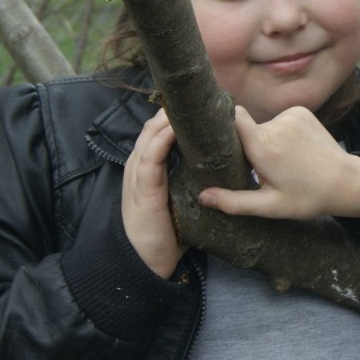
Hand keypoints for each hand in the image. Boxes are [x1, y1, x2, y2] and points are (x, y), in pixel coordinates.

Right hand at [122, 109, 184, 278]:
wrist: (145, 260)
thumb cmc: (166, 233)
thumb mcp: (180, 201)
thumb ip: (193, 182)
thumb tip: (221, 170)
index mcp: (149, 166)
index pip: (160, 132)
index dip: (176, 118)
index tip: (201, 107)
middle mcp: (141, 164)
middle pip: (154, 126)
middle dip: (173, 111)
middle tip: (199, 98)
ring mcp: (138, 173)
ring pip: (149, 134)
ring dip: (167, 118)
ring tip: (187, 104)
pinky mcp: (141, 186)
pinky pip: (150, 156)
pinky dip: (161, 139)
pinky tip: (175, 129)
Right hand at [197, 106, 359, 219]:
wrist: (348, 182)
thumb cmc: (308, 198)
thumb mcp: (271, 206)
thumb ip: (235, 202)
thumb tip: (203, 197)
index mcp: (264, 148)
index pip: (233, 118)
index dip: (220, 121)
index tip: (212, 132)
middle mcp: (276, 126)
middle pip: (247, 129)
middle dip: (249, 146)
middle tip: (261, 169)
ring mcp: (291, 115)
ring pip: (264, 126)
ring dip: (267, 141)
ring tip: (284, 162)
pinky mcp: (301, 111)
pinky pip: (280, 120)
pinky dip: (282, 133)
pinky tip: (295, 151)